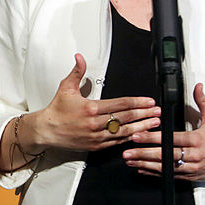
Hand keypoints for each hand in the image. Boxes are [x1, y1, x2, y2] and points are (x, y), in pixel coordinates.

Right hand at [27, 54, 160, 152]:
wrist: (47, 130)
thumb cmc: (57, 110)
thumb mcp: (66, 87)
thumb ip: (77, 71)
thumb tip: (80, 58)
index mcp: (91, 108)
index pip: (120, 104)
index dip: (137, 102)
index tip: (149, 101)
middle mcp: (95, 123)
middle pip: (126, 118)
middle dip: (144, 114)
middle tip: (157, 112)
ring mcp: (97, 136)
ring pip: (124, 132)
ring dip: (141, 127)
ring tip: (154, 124)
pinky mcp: (96, 146)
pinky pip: (116, 142)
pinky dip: (129, 138)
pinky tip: (138, 134)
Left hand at [123, 83, 204, 180]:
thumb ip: (202, 101)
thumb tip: (198, 86)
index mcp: (198, 140)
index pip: (172, 139)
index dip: (154, 137)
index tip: (139, 135)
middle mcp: (194, 155)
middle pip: (166, 155)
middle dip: (145, 153)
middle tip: (128, 150)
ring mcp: (192, 168)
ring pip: (166, 167)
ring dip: (146, 164)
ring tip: (130, 160)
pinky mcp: (190, 176)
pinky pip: (170, 176)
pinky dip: (154, 173)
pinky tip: (141, 169)